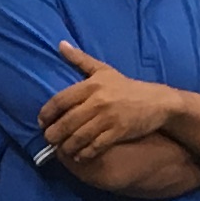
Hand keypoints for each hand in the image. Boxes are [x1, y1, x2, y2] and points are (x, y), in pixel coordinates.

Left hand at [35, 45, 178, 166]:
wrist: (158, 101)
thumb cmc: (126, 87)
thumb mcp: (104, 70)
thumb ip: (80, 59)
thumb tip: (60, 44)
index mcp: (91, 84)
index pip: (61, 100)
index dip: (47, 113)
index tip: (41, 122)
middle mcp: (98, 100)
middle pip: (67, 121)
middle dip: (54, 134)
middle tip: (49, 140)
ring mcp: (109, 117)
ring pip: (79, 136)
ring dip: (67, 146)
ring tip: (62, 150)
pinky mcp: (119, 131)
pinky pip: (96, 145)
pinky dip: (85, 153)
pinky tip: (79, 156)